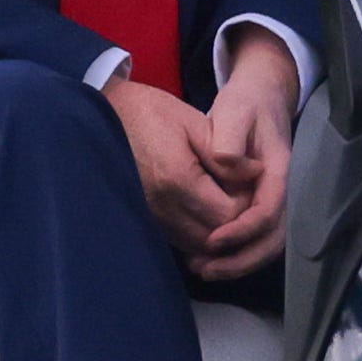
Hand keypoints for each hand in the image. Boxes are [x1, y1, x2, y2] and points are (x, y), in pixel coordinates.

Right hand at [106, 74, 243, 265]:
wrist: (105, 117)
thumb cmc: (151, 113)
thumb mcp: (195, 122)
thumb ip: (227, 155)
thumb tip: (255, 176)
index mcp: (177, 179)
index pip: (229, 214)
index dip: (246, 204)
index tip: (248, 184)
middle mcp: (162, 206)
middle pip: (215, 237)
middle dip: (235, 222)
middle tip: (238, 194)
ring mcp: (150, 217)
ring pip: (198, 246)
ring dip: (218, 232)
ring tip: (223, 201)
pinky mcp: (145, 220)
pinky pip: (180, 242)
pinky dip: (199, 234)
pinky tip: (204, 211)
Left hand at [191, 28, 298, 281]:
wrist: (262, 95)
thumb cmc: (246, 103)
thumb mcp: (236, 111)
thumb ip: (229, 140)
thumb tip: (224, 165)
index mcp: (280, 171)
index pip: (268, 213)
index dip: (242, 231)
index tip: (212, 240)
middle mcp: (284, 191)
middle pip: (273, 240)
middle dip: (241, 260)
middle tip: (206, 270)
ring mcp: (276, 199)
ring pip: (266, 244)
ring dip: (237, 263)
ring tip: (202, 270)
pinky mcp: (263, 203)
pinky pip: (256, 237)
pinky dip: (236, 253)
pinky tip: (207, 257)